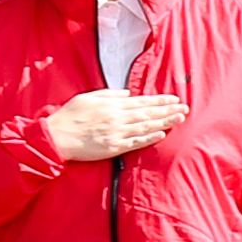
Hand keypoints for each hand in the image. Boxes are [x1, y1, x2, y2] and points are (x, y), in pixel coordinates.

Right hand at [44, 88, 188, 162]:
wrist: (56, 137)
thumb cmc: (69, 117)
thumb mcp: (87, 98)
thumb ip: (109, 94)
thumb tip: (128, 94)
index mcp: (111, 105)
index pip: (141, 101)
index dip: (159, 101)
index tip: (173, 99)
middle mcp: (117, 118)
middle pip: (147, 113)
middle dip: (167, 110)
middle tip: (184, 108)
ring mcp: (116, 133)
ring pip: (145, 126)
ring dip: (164, 122)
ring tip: (179, 118)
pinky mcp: (113, 148)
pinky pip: (135, 143)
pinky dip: (149, 138)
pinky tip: (162, 135)